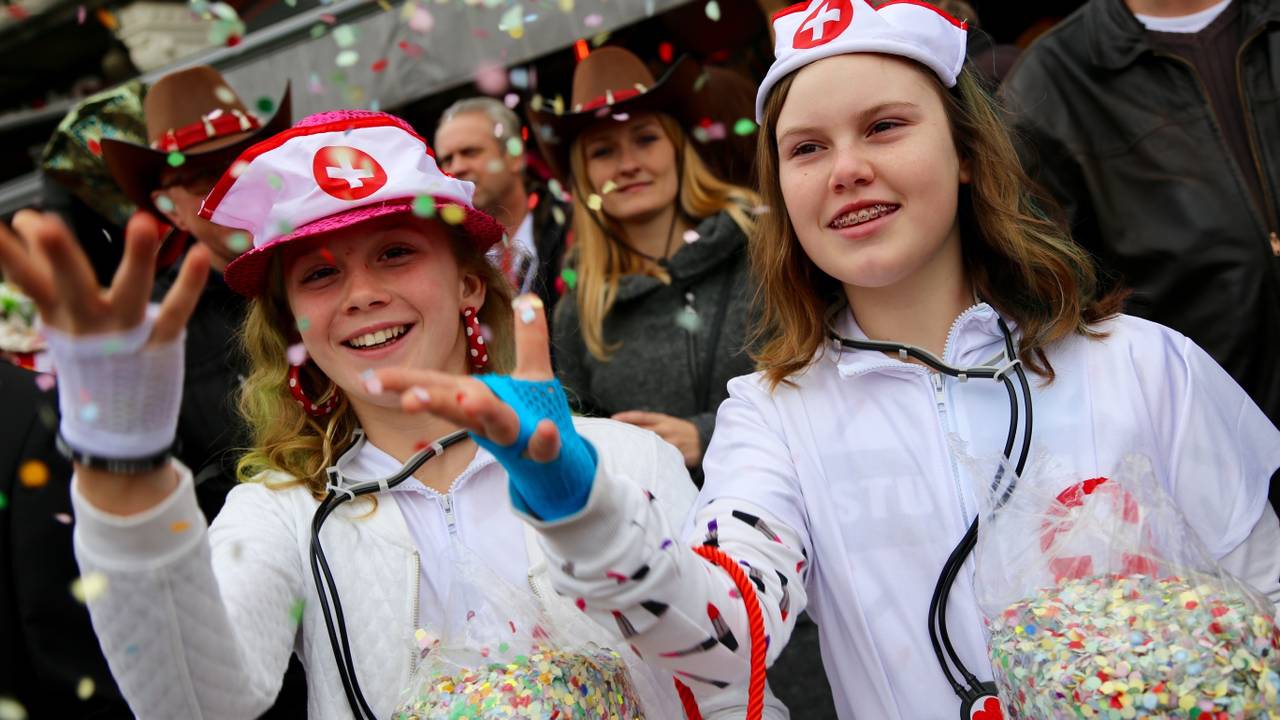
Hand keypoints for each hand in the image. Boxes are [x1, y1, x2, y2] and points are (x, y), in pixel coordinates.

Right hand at [0, 210, 208, 344]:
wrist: (116, 418)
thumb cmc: (88, 350)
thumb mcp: (58, 314)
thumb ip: (48, 270)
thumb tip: (32, 220)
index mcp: (57, 313)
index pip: (27, 279)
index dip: (13, 252)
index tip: (19, 218)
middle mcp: (87, 324)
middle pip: (70, 286)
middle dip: (57, 256)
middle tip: (42, 226)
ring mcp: (124, 334)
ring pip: (129, 294)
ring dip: (137, 259)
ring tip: (142, 222)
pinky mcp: (159, 343)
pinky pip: (175, 313)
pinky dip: (190, 285)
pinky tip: (200, 254)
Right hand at [374, 295, 561, 461]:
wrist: (555, 462)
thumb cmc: (531, 415)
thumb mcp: (531, 372)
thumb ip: (530, 338)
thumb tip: (527, 298)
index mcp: (474, 395)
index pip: (434, 385)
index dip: (402, 382)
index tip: (369, 381)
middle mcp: (486, 417)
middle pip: (456, 407)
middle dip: (433, 400)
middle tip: (408, 399)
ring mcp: (514, 434)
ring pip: (495, 424)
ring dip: (482, 412)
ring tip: (470, 399)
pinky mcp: (541, 450)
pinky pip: (542, 447)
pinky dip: (543, 439)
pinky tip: (546, 429)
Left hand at [611, 411, 701, 466]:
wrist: (703, 439)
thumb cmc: (680, 431)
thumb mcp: (668, 422)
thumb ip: (651, 424)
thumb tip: (627, 427)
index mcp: (663, 419)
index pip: (642, 416)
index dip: (627, 417)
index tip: (613, 418)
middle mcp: (666, 429)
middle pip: (643, 431)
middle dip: (628, 434)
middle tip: (611, 438)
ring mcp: (672, 442)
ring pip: (651, 446)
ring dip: (636, 449)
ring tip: (620, 453)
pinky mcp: (677, 455)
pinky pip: (661, 459)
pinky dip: (650, 461)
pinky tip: (639, 465)